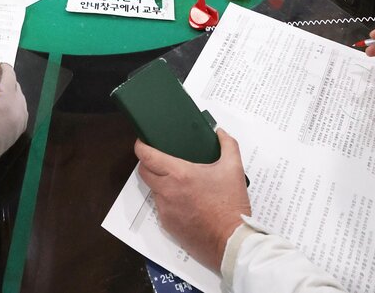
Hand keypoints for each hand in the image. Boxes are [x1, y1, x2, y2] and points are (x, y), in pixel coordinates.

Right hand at [0, 63, 28, 157]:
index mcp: (8, 100)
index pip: (10, 74)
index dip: (0, 67)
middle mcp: (20, 109)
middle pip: (15, 86)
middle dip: (3, 82)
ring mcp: (21, 121)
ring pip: (17, 98)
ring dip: (7, 94)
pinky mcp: (19, 130)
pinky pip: (17, 110)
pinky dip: (9, 106)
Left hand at [135, 129, 251, 271]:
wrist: (231, 241)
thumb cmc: (231, 205)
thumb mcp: (234, 169)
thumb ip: (228, 145)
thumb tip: (220, 132)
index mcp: (179, 174)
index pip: (147, 156)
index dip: (141, 146)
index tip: (142, 142)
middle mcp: (167, 191)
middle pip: (144, 172)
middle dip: (147, 163)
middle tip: (159, 159)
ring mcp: (165, 209)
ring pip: (153, 190)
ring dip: (160, 183)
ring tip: (178, 181)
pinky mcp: (167, 225)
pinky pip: (161, 207)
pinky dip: (168, 201)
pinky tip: (185, 201)